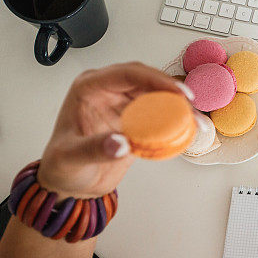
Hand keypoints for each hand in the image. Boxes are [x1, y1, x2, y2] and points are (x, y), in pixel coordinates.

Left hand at [37, 62, 191, 199]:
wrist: (71, 183)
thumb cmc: (62, 166)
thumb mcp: (71, 158)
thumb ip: (94, 149)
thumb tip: (119, 143)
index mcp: (90, 88)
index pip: (127, 74)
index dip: (155, 80)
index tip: (176, 92)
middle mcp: (109, 92)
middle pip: (147, 80)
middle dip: (172, 91)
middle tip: (190, 106)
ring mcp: (124, 105)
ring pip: (158, 95)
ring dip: (178, 106)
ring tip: (195, 120)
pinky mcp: (137, 120)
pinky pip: (161, 113)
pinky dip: (176, 121)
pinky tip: (189, 129)